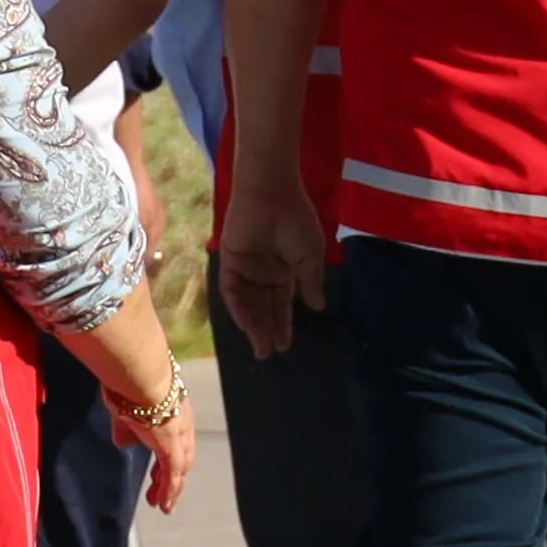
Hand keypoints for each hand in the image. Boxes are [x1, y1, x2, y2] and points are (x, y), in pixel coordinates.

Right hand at [108, 374, 195, 516]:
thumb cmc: (130, 380)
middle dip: (172, 475)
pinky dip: (169, 492)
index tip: (160, 466)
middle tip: (163, 491)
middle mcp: (182, 422)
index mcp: (172, 407)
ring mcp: (179, 436)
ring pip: (180, 469)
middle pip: (182, 456)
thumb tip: (123, 441)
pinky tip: (164, 505)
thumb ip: (124, 426)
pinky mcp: (173, 449)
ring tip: (164, 506)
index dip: (168, 453)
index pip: (174, 436)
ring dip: (171, 488)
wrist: (141, 375)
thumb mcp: (124, 407)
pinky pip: (173, 477)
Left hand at [219, 173, 336, 361]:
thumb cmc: (296, 220)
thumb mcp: (310, 255)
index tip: (285, 345)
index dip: (283, 323)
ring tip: (260, 345)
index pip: (281, 302)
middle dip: (266, 329)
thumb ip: (311, 282)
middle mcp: (264, 271)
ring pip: (247, 303)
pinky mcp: (229, 260)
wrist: (272, 193)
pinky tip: (247, 324)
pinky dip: (238, 308)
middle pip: (263, 307)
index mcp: (284, 269)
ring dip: (253, 324)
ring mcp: (246, 267)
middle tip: (268, 353)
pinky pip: (232, 290)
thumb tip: (317, 306)